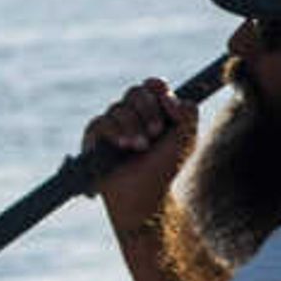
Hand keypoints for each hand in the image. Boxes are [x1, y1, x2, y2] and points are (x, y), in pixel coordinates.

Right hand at [80, 77, 192, 233]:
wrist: (145, 195)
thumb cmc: (165, 169)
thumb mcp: (186, 137)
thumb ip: (187, 110)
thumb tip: (168, 94)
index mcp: (152, 112)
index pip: (151, 86)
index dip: (158, 89)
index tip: (167, 102)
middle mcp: (131, 115)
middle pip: (135, 92)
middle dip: (148, 110)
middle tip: (157, 132)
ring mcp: (111, 125)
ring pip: (118, 107)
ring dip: (133, 126)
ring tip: (141, 147)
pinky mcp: (93, 138)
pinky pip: (100, 122)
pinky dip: (115, 131)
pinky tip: (124, 145)